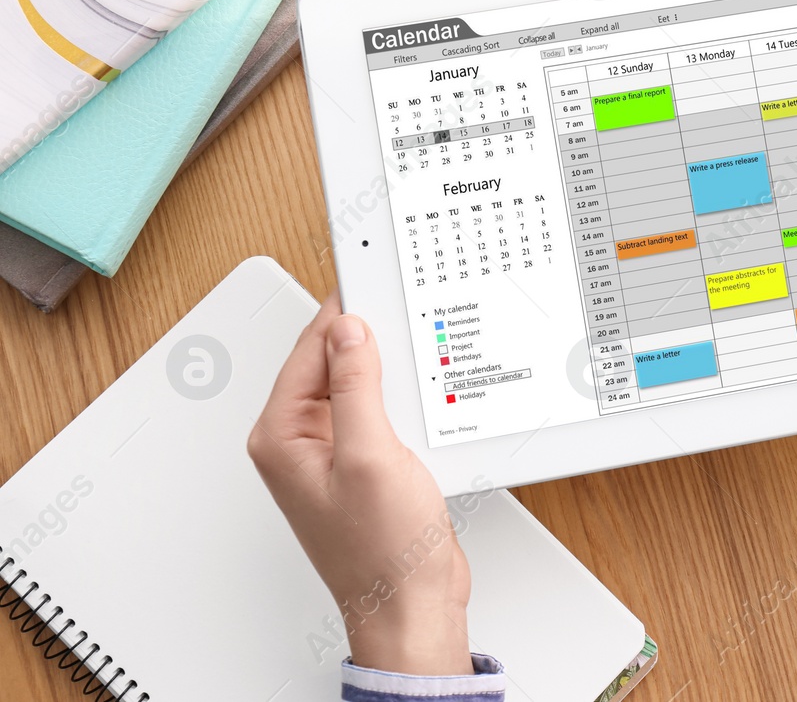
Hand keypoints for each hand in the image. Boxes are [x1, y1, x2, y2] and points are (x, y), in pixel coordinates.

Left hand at [248, 297, 472, 674]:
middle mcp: (301, 443)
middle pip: (332, 361)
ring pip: (359, 384)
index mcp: (283, 437)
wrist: (413, 606)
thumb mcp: (370, 455)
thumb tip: (349, 330)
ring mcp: (334, 454)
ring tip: (418, 345)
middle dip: (368, 335)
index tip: (370, 277)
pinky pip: (379, 410)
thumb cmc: (383, 552)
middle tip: (402, 306)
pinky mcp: (366, 464)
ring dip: (389, 366)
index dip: (343, 311)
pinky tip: (427, 391)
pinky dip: (403, 395)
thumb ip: (356, 387)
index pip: (309, 350)